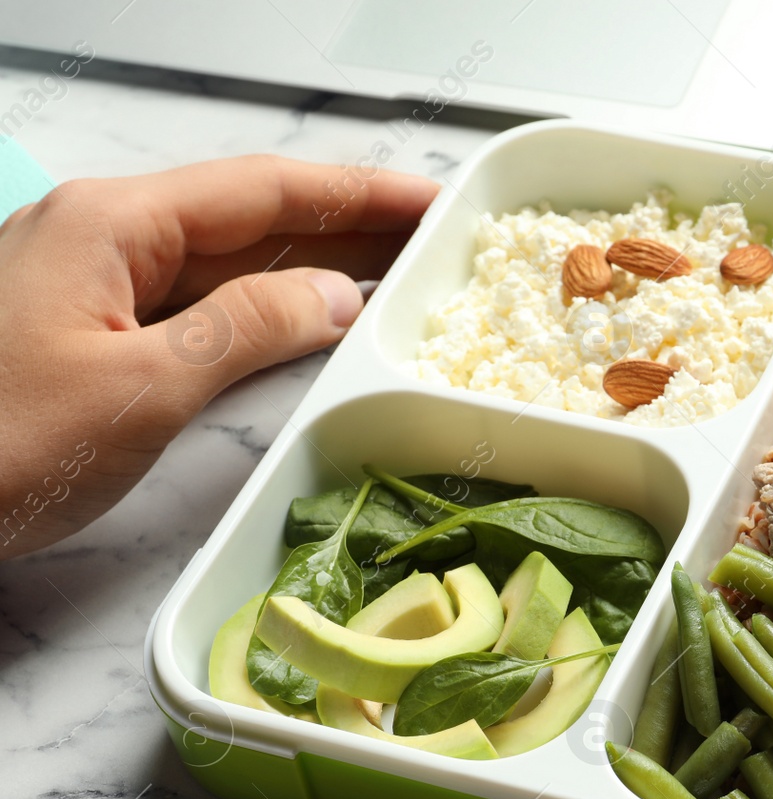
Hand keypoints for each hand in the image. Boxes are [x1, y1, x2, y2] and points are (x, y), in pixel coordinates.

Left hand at [0, 154, 436, 558]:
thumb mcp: (140, 386)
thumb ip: (248, 330)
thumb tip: (335, 297)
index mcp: (112, 225)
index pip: (264, 190)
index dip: (358, 192)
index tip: (434, 199)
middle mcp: (103, 239)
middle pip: (249, 216)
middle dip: (347, 222)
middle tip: (437, 235)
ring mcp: (91, 287)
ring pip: (226, 262)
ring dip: (313, 264)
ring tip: (398, 269)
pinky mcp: (87, 336)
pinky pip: (197, 306)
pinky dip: (265, 308)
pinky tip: (310, 319)